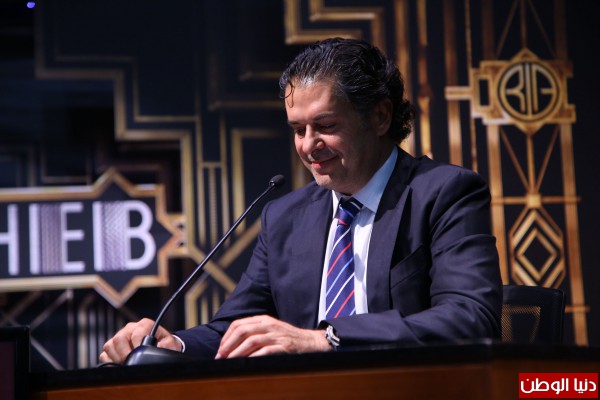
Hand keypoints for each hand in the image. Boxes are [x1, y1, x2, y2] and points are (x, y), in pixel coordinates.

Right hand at [99, 318, 181, 363]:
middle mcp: (130, 328)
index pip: (136, 333)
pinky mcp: (113, 347)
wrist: (162, 346)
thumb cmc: (165, 344)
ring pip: (109, 345)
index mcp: (144, 325)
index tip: (141, 354)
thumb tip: (157, 349)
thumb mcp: (170, 344)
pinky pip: (104, 355)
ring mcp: (120, 337)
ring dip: (117, 358)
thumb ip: (166, 345)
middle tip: (132, 361)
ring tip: (127, 363)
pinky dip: (110, 362)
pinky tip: (120, 365)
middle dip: (125, 353)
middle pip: (119, 339)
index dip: (138, 346)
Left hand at [215, 315, 329, 358]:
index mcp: (263, 319)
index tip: (220, 349)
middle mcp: (269, 325)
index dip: (226, 337)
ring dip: (237, 352)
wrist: (311, 342)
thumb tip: (231, 345)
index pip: (238, 324)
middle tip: (220, 357)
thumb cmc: (287, 338)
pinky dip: (253, 357)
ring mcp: (277, 335)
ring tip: (229, 361)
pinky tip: (246, 364)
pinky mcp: (284, 347)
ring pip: (251, 341)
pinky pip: (265, 351)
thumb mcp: (270, 329)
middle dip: (228, 345)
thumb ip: (254, 332)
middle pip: (242, 331)